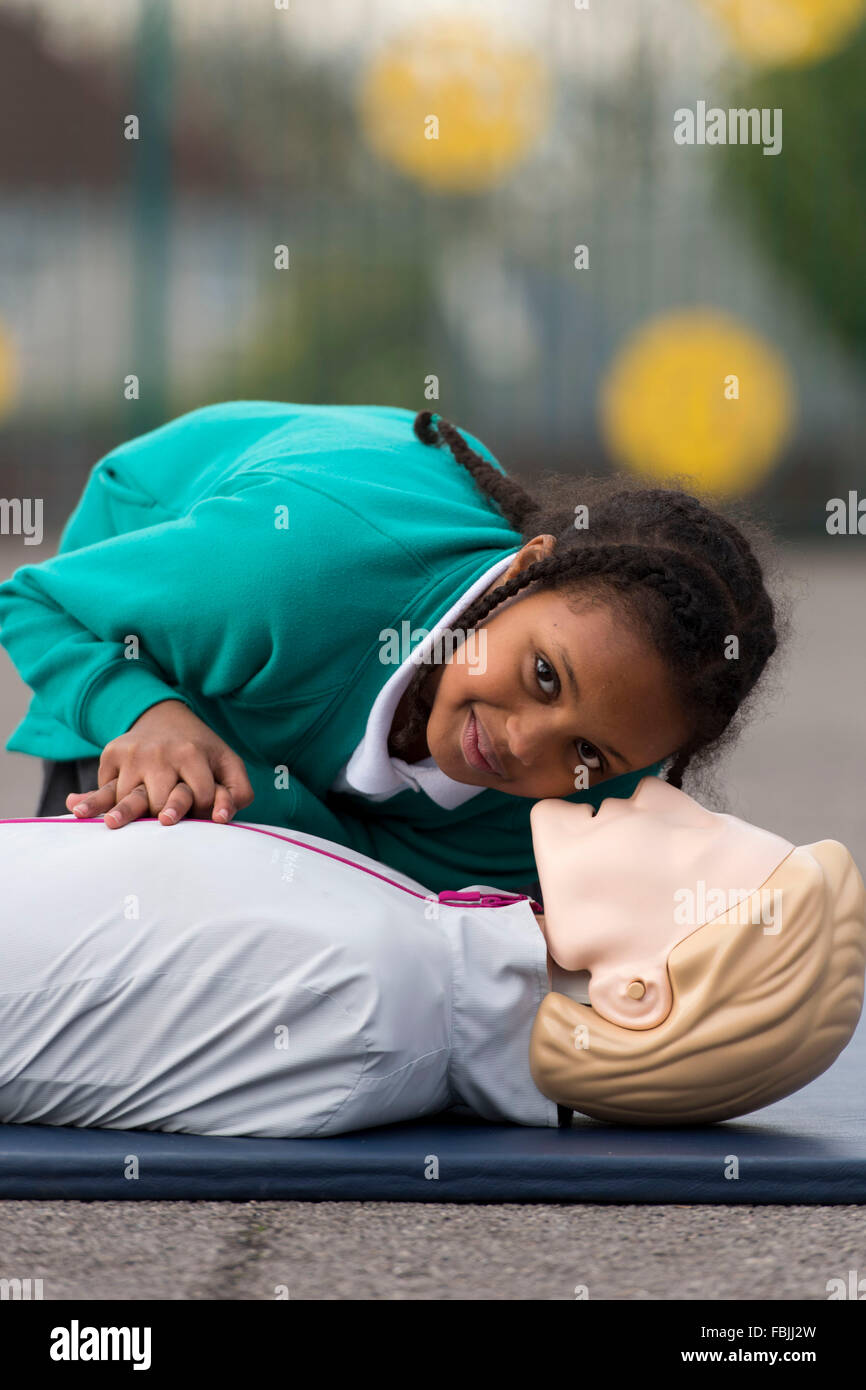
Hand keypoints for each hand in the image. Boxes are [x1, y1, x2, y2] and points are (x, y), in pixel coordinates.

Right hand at [66, 699, 254, 828]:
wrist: (163, 716)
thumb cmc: (201, 751)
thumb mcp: (227, 763)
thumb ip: (238, 792)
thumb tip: (221, 820)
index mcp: (192, 754)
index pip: (200, 796)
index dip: (205, 811)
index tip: (205, 817)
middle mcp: (160, 754)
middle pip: (160, 798)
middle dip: (165, 812)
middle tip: (166, 822)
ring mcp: (132, 755)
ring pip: (128, 795)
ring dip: (123, 812)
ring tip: (114, 824)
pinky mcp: (111, 756)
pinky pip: (103, 786)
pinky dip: (90, 800)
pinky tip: (77, 808)